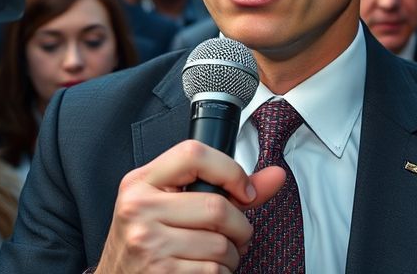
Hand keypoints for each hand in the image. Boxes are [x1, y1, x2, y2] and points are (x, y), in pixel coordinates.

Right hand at [97, 140, 285, 272]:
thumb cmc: (147, 237)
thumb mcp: (172, 202)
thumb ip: (226, 186)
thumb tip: (276, 175)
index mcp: (141, 182)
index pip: (193, 154)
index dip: (230, 171)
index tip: (243, 191)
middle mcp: (140, 209)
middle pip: (217, 207)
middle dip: (240, 226)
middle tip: (235, 233)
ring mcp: (148, 243)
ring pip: (221, 244)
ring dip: (232, 254)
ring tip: (218, 253)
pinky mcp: (161, 273)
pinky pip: (214, 271)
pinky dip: (222, 272)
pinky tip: (206, 268)